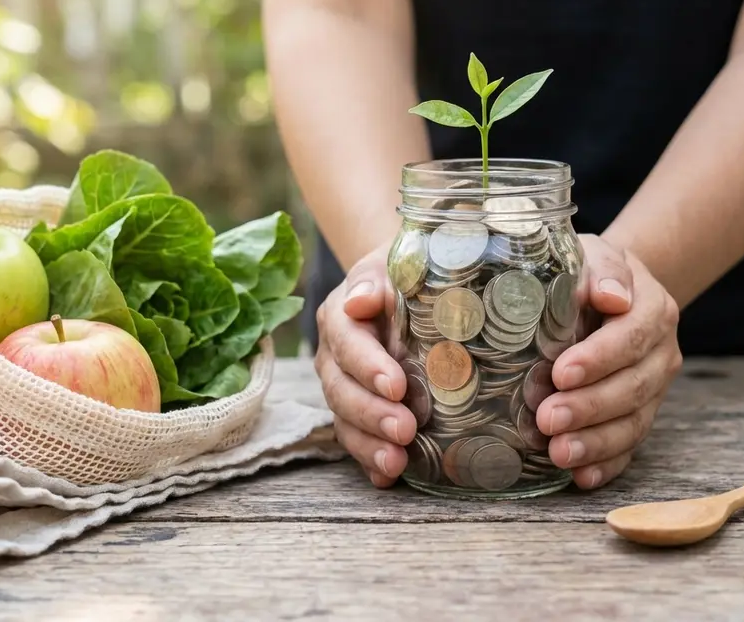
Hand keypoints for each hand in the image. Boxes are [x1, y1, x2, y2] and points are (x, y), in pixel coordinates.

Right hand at [313, 242, 416, 486]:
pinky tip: (387, 479)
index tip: (396, 386)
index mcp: (340, 318)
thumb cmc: (404, 274)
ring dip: (368, 445)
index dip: (367, 366)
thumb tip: (359, 300)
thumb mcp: (391, 264)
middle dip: (370, 414)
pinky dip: (369, 462)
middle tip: (404, 431)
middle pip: (341, 390)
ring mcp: (344, 388)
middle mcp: (334, 357)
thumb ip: (375, 280)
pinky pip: (358, 440)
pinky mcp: (359, 413)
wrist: (409, 288)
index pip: (347, 343)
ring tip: (395, 463)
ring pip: (345, 421)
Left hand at [537, 234, 682, 488]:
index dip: (599, 358)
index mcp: (652, 310)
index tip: (561, 372)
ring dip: (596, 443)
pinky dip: (606, 464)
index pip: (631, 337)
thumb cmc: (589, 273)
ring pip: (634, 422)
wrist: (609, 291)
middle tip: (548, 419)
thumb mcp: (592, 255)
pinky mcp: (638, 414)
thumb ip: (601, 268)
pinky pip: (629, 446)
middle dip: (590, 407)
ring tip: (559, 454)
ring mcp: (653, 389)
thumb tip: (611, 295)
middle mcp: (660, 353)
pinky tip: (580, 478)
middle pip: (634, 387)